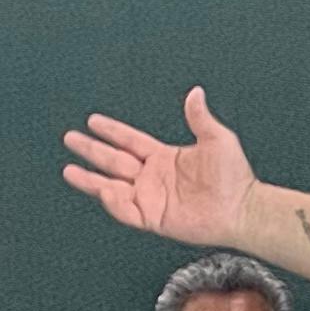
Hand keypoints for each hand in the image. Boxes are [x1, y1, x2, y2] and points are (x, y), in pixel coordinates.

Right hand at [62, 86, 254, 248]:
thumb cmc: (234, 176)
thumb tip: (195, 93)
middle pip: (113, 161)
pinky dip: (113, 202)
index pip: (129, 141)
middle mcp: (152, 177)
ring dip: (90, 179)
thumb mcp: (217, 139)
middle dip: (91, 150)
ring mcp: (150, 198)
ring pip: (111, 186)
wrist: (240, 208)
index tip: (92, 121)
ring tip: (69, 170)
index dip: (111, 131)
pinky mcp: (153, 217)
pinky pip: (126, 210)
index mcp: (164, 157)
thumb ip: (199, 118)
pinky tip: (104, 190)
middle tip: (70, 138)